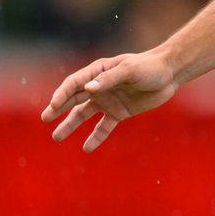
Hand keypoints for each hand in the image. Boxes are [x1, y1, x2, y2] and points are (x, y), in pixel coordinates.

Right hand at [42, 50, 180, 151]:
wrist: (169, 74)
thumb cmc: (149, 67)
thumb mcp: (130, 70)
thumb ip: (110, 79)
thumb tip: (88, 88)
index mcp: (98, 71)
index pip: (74, 83)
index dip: (62, 94)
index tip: (53, 106)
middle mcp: (99, 86)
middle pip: (73, 99)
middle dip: (58, 108)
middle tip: (45, 118)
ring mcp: (108, 100)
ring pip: (84, 114)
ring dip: (70, 124)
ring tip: (56, 136)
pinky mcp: (119, 112)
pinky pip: (104, 126)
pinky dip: (96, 137)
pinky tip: (86, 148)